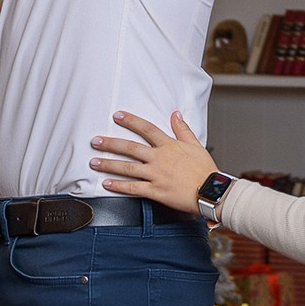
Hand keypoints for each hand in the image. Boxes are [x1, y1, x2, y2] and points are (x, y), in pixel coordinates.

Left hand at [90, 111, 217, 215]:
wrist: (210, 191)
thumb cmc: (205, 170)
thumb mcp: (196, 145)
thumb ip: (183, 129)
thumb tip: (175, 114)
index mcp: (169, 145)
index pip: (146, 128)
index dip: (130, 121)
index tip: (117, 116)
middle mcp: (159, 158)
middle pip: (130, 147)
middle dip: (110, 143)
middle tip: (95, 141)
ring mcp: (156, 175)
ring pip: (127, 168)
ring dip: (108, 164)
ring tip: (94, 162)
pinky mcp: (155, 191)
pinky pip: (133, 188)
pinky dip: (118, 186)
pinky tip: (106, 184)